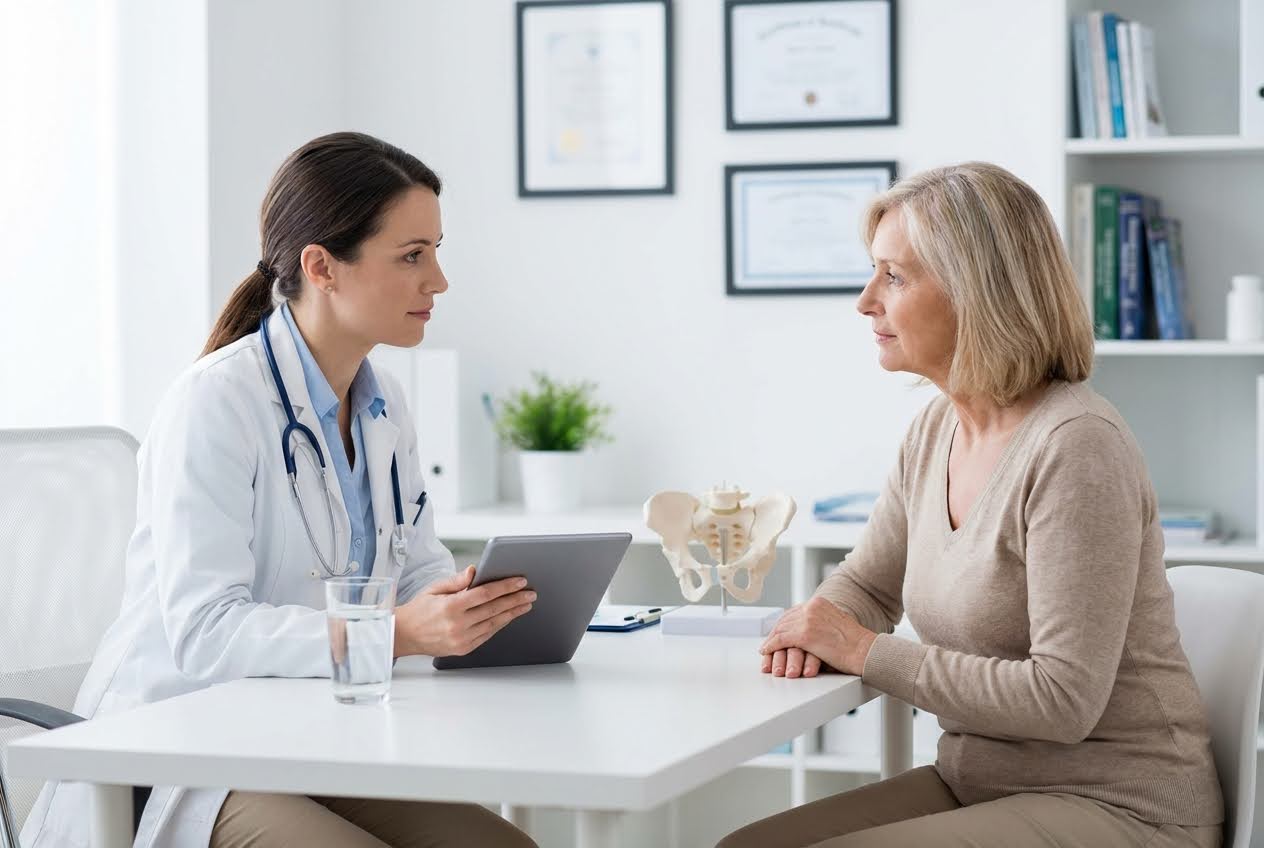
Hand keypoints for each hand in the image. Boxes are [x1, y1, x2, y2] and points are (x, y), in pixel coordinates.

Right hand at [394, 565, 535, 657]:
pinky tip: (508, 617)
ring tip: (525, 604)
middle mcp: (458, 624)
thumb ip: (457, 581)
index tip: (520, 581)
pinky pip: (487, 635)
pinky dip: (499, 625)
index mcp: (451, 606)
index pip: (485, 594)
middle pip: (494, 609)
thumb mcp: (435, 588)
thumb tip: (475, 570)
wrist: (404, 634)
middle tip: (530, 593)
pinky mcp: (463, 649)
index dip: (505, 587)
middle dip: (515, 600)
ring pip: (493, 624)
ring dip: (512, 613)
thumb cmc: (420, 609)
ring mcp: (461, 639)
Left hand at [759, 597, 876, 676]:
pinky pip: (780, 640)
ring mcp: (807, 619)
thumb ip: (820, 623)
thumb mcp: (835, 624)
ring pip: (780, 629)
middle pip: (785, 619)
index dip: (783, 624)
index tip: (777, 632)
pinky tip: (766, 652)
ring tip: (766, 651)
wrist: (865, 650)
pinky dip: (771, 647)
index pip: (794, 612)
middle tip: (768, 643)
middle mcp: (812, 606)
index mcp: (819, 603)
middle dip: (775, 632)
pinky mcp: (804, 634)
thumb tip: (807, 633)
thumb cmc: (856, 644)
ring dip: (771, 641)